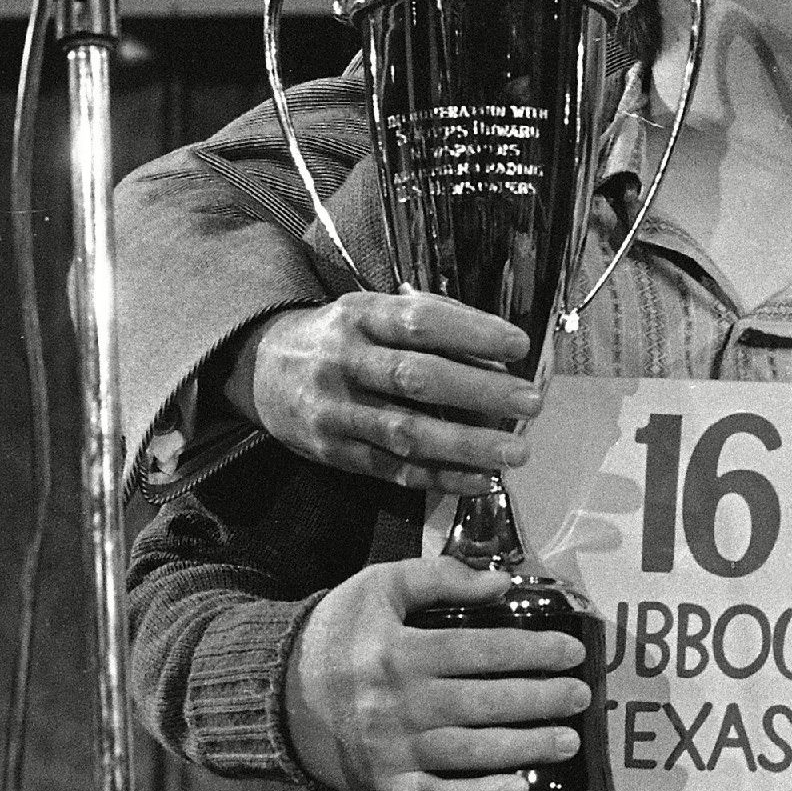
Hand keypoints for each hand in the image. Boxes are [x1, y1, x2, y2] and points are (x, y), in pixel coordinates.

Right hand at [226, 292, 540, 491]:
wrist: (261, 371)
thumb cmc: (342, 337)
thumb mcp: (372, 311)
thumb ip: (430, 321)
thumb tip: (498, 350)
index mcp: (359, 316)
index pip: (419, 321)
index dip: (471, 332)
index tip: (520, 345)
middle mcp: (344, 362)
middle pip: (415, 377)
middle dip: (479, 391)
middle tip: (530, 401)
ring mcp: (336, 412)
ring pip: (405, 432)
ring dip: (466, 445)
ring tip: (515, 452)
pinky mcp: (335, 454)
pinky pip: (392, 470)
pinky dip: (440, 478)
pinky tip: (480, 479)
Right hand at [286, 556, 588, 790]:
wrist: (269, 695)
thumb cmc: (333, 633)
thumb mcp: (378, 587)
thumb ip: (440, 577)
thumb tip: (502, 582)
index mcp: (400, 653)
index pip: (482, 650)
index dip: (533, 650)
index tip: (572, 650)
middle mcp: (399, 705)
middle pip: (485, 704)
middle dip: (541, 700)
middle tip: (581, 697)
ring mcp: (392, 750)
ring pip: (471, 753)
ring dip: (525, 749)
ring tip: (566, 741)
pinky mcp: (383, 786)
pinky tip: (517, 789)